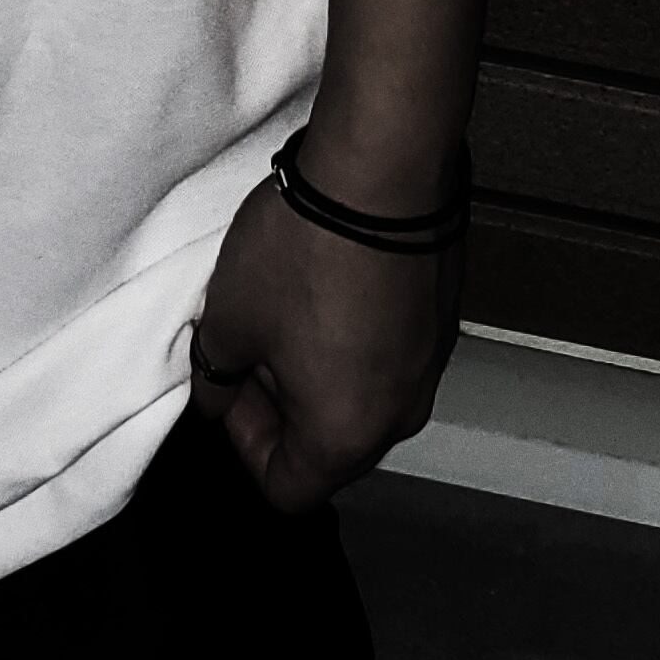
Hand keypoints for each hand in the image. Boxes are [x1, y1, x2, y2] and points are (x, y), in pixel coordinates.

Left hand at [188, 158, 464, 511]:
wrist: (382, 169)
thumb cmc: (302, 254)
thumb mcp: (227, 321)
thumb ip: (215, 377)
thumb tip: (219, 393)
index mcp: (346, 436)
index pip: (287, 489)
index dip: (244, 443)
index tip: (230, 382)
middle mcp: (400, 413)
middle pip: (331, 447)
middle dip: (283, 406)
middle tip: (253, 343)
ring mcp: (431, 365)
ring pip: (362, 397)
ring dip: (320, 370)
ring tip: (289, 305)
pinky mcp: (445, 317)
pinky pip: (391, 353)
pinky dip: (357, 336)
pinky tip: (330, 280)